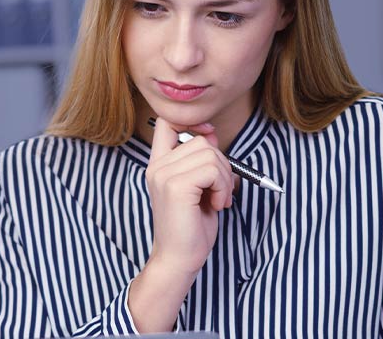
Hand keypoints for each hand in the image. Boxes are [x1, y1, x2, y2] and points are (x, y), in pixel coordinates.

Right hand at [128, 117, 237, 331]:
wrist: (179, 259)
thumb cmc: (191, 227)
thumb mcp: (200, 187)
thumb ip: (202, 160)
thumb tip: (212, 135)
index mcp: (159, 165)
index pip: (166, 122)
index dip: (192, 122)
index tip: (209, 136)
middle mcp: (157, 167)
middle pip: (201, 140)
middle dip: (222, 163)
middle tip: (220, 190)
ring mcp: (164, 175)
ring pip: (210, 154)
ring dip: (224, 177)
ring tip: (218, 199)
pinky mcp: (176, 187)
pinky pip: (212, 170)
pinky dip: (223, 187)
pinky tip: (217, 204)